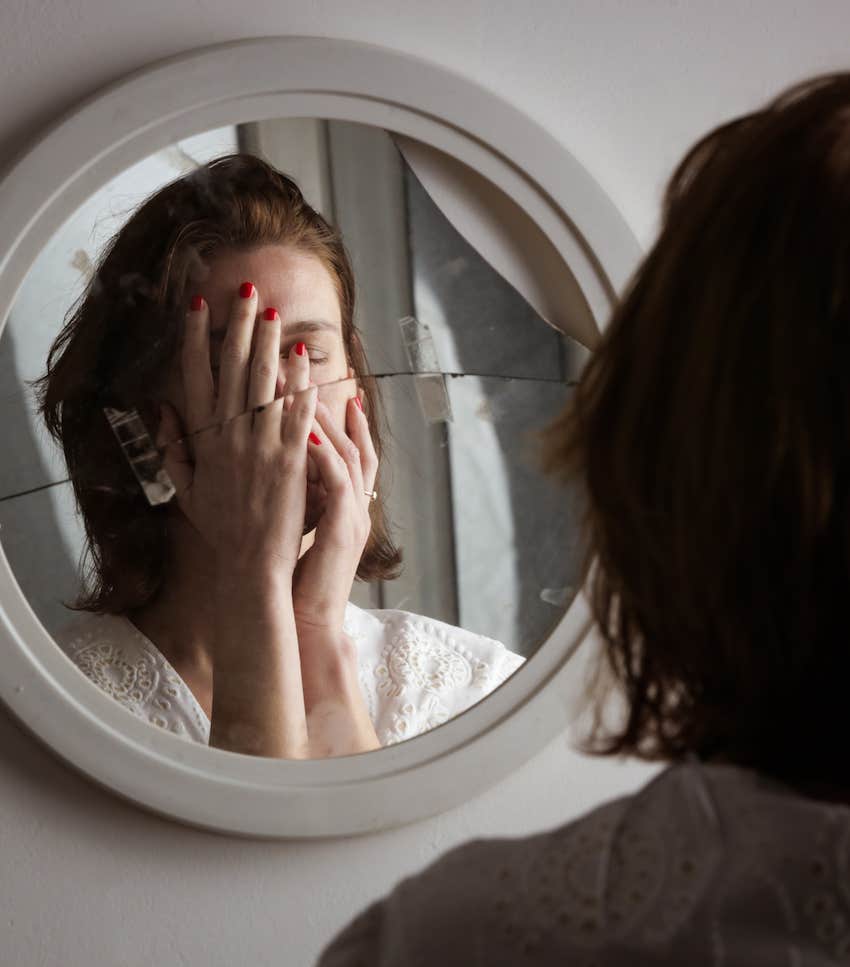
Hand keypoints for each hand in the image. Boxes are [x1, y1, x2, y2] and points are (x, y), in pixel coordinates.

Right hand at [157, 285, 315, 576]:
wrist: (251, 563)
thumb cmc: (221, 528)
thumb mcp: (186, 490)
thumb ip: (173, 448)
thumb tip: (161, 409)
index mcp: (205, 441)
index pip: (196, 378)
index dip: (198, 340)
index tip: (200, 307)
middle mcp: (230, 436)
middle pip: (232, 370)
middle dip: (239, 327)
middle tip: (246, 291)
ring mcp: (261, 446)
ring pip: (263, 383)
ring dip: (268, 344)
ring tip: (272, 311)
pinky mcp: (292, 459)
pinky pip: (296, 413)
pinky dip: (298, 383)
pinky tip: (302, 356)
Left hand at [292, 394, 377, 637]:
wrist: (309, 620)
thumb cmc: (298, 577)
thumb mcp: (300, 528)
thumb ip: (296, 495)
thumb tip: (277, 467)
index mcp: (346, 503)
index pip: (352, 449)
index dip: (343, 417)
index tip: (331, 385)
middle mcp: (356, 504)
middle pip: (355, 442)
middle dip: (336, 405)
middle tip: (320, 373)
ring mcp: (354, 515)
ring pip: (349, 455)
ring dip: (328, 420)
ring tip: (306, 389)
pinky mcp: (343, 527)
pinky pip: (338, 482)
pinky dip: (323, 454)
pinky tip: (302, 432)